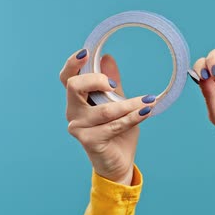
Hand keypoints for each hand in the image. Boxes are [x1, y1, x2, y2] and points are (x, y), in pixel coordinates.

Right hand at [60, 49, 156, 184]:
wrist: (120, 162)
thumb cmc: (117, 132)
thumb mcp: (117, 102)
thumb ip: (112, 83)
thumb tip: (107, 58)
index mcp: (76, 100)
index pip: (66, 78)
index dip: (72, 64)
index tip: (86, 52)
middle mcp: (72, 112)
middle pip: (74, 86)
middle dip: (96, 80)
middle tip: (115, 84)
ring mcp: (78, 127)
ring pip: (104, 109)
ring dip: (129, 104)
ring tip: (148, 101)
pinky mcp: (89, 140)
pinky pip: (114, 124)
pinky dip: (133, 117)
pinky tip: (146, 111)